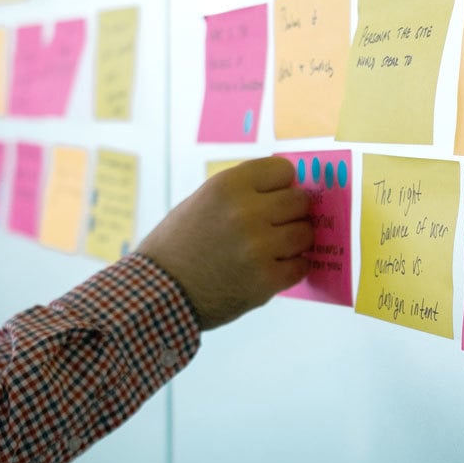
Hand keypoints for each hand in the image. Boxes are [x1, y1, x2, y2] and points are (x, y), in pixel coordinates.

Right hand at [137, 157, 312, 330]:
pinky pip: (301, 265)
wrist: (157, 292)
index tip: (272, 197)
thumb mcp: (203, 200)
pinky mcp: (266, 280)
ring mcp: (259, 247)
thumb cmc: (179, 243)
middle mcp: (246, 212)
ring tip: (274, 248)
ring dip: (295, 241)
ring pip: (305, 233)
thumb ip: (242, 192)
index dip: (280, 184)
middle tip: (276, 225)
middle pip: (300, 201)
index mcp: (228, 186)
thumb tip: (287, 189)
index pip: (283, 170)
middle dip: (291, 213)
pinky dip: (292, 268)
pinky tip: (273, 268)